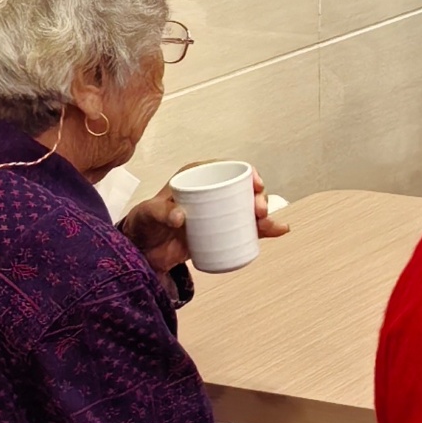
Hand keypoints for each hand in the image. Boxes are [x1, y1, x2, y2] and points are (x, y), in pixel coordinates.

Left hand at [122, 165, 289, 273]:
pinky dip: (263, 230)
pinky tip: (279, 230)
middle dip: (258, 197)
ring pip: (247, 209)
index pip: (226, 169)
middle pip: (242, 189)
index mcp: (197, 177)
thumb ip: (161, 213)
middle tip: (259, 211)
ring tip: (268, 224)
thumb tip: (182, 217)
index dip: (247, 173)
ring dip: (264, 214)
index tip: (255, 184)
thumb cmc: (143, 225)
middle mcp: (211, 192)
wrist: (141, 253)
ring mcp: (217, 213)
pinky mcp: (221, 232)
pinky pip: (246, 228)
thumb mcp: (149, 214)